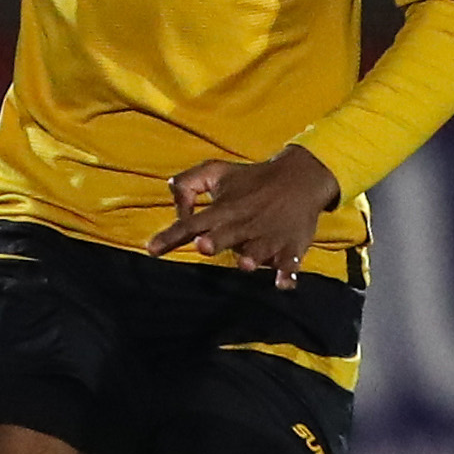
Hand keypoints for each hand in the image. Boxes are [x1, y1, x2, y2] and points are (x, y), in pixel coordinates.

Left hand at [145, 144, 340, 288]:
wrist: (301, 178)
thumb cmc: (250, 179)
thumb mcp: (215, 171)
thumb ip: (186, 185)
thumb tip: (177, 211)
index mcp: (222, 210)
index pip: (190, 224)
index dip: (170, 236)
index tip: (152, 250)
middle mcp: (242, 225)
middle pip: (225, 236)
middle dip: (215, 241)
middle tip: (203, 245)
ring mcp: (268, 237)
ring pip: (258, 251)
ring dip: (252, 257)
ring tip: (246, 262)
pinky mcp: (291, 247)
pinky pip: (290, 263)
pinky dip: (288, 273)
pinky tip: (284, 282)